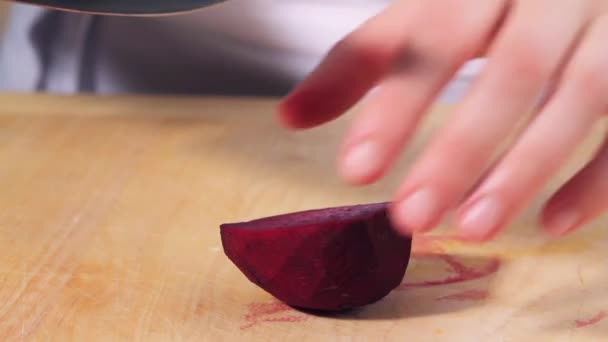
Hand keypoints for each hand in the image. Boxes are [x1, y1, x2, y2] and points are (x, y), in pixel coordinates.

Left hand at [277, 0, 607, 241]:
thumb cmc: (492, 0)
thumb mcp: (425, 13)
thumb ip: (364, 59)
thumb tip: (291, 116)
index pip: (435, 36)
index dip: (395, 103)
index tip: (356, 169)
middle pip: (513, 71)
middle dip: (460, 149)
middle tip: (411, 216)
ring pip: (581, 97)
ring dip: (525, 170)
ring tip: (473, 227)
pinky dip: (596, 181)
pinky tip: (552, 222)